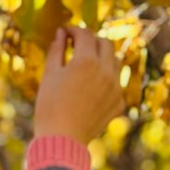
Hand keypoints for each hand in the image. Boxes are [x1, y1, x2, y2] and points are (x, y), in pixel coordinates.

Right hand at [33, 26, 125, 144]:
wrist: (62, 139)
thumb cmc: (50, 106)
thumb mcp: (49, 75)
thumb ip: (57, 50)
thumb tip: (61, 33)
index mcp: (86, 61)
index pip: (85, 34)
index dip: (74, 30)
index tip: (66, 33)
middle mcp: (106, 71)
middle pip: (105, 43)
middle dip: (91, 40)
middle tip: (77, 45)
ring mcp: (116, 87)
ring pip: (115, 61)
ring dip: (102, 57)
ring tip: (86, 64)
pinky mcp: (119, 102)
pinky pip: (116, 83)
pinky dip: (105, 78)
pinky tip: (91, 87)